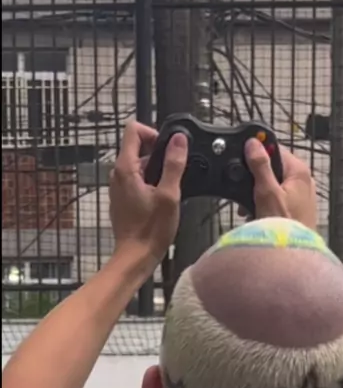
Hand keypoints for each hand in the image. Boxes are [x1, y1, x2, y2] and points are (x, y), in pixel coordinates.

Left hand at [109, 120, 187, 261]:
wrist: (135, 257)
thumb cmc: (151, 230)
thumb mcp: (169, 195)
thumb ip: (174, 164)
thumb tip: (179, 140)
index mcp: (125, 168)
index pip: (133, 130)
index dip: (153, 133)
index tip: (168, 149)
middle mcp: (117, 174)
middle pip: (137, 147)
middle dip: (158, 154)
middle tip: (174, 172)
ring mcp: (118, 187)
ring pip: (138, 165)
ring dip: (156, 171)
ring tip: (170, 189)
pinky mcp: (123, 199)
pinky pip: (136, 181)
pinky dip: (150, 183)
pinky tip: (161, 200)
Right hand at [243, 139, 317, 230]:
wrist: (293, 256)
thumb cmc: (284, 226)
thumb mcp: (266, 193)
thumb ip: (260, 166)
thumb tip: (254, 144)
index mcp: (299, 172)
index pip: (275, 150)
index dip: (258, 154)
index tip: (243, 159)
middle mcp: (304, 181)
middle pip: (274, 169)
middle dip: (256, 179)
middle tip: (244, 190)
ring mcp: (302, 197)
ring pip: (274, 185)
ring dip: (258, 194)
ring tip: (248, 208)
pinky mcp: (297, 210)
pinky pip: (278, 200)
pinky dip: (265, 205)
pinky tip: (256, 216)